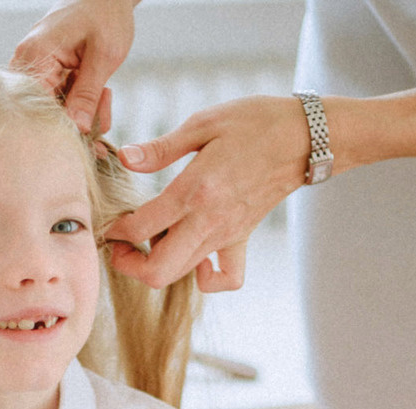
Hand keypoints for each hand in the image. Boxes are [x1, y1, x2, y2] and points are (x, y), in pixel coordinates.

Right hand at [10, 0, 133, 133]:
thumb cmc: (106, 15)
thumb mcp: (104, 56)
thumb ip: (87, 94)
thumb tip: (77, 130)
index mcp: (35, 56)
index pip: (37, 105)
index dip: (60, 126)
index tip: (85, 139)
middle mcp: (25, 62)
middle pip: (42, 109)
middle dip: (75, 120)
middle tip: (103, 121)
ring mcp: (32, 66)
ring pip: (51, 106)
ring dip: (81, 111)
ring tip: (106, 99)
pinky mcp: (43, 69)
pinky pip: (56, 96)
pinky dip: (78, 101)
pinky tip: (98, 95)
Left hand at [105, 95, 313, 291]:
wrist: (306, 137)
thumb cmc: (256, 123)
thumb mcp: (204, 123)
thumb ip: (160, 148)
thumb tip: (125, 158)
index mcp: (195, 190)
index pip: (141, 227)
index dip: (115, 229)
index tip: (109, 220)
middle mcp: (209, 220)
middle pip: (158, 271)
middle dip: (129, 264)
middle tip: (120, 245)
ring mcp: (227, 234)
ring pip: (182, 276)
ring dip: (157, 267)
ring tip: (149, 243)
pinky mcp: (242, 238)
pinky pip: (227, 278)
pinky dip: (205, 278)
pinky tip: (193, 259)